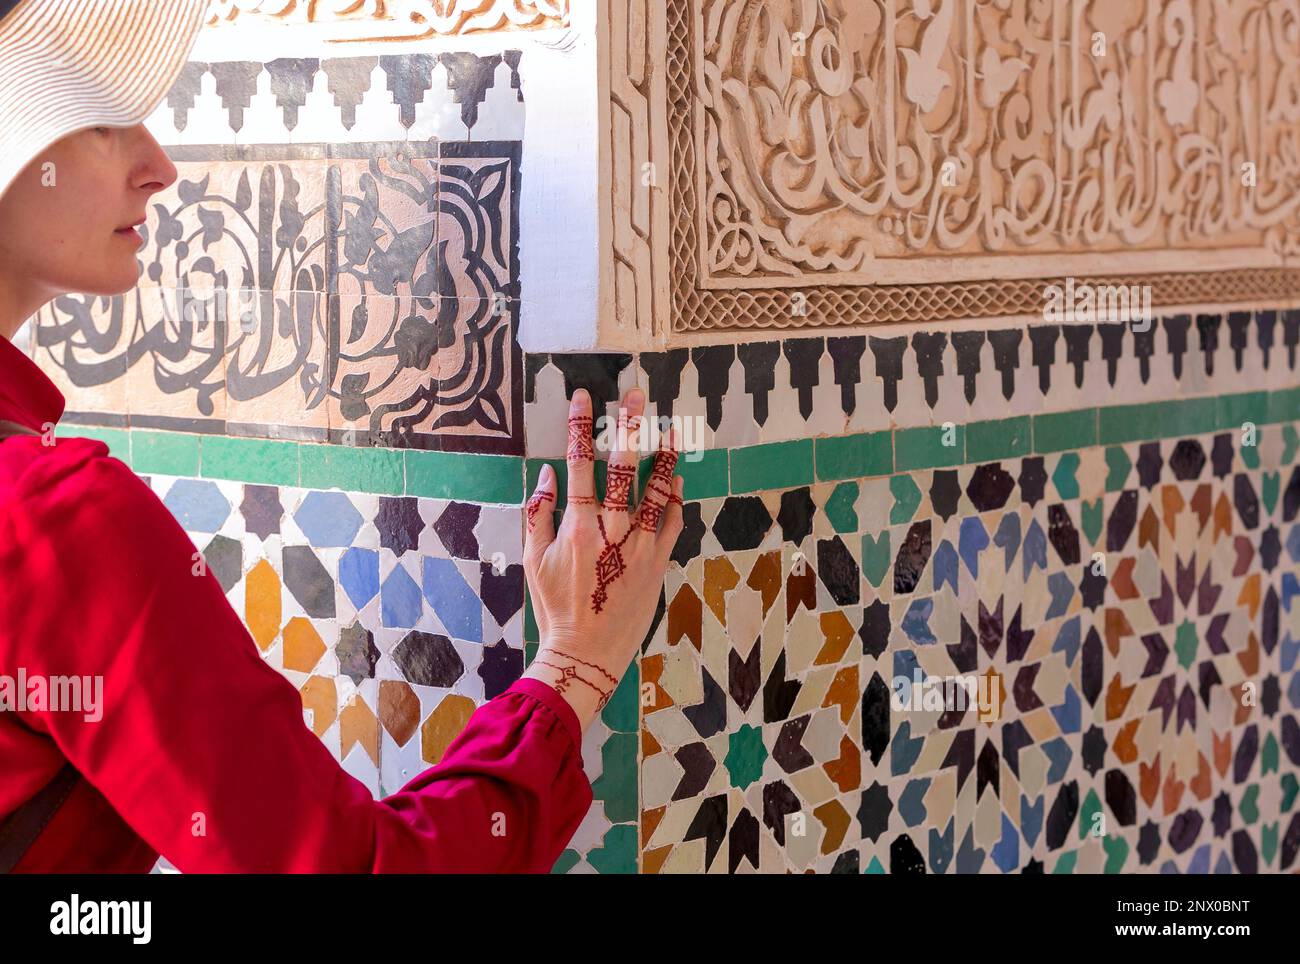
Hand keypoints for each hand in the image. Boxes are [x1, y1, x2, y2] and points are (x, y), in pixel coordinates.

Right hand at [520, 387, 683, 731]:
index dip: (579, 428)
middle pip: (622, 468)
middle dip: (628, 427)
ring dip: (662, 457)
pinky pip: (672, 523)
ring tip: (670, 429)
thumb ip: (538, 515)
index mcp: (576, 528)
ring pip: (655, 491)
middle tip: (637, 396)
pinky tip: (676, 479)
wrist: (587, 652)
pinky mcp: (658, 563)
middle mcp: (611, 532)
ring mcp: (639, 547)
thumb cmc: (556, 607)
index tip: (583, 398)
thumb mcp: (532, 561)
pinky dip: (674, 499)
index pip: (578, 465)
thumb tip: (547, 475)